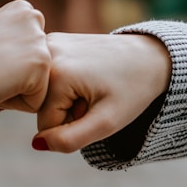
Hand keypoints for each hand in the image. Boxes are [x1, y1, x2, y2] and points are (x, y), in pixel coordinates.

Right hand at [0, 0, 50, 116]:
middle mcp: (33, 18)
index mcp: (21, 10)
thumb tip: (24, 62)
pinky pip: (36, 102)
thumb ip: (11, 43)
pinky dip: (14, 105)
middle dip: (14, 81)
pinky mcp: (40, 64)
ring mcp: (38, 40)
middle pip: (39, 70)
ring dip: (13, 93)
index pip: (31, 55)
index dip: (6, 69)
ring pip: (39, 86)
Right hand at [33, 32, 171, 151]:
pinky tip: (84, 75)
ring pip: (42, 94)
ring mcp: (47, 44)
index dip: (72, 125)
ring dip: (64, 98)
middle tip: (93, 97)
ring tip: (90, 86)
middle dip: (65, 111)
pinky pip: (45, 79)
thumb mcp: (107, 123)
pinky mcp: (50, 42)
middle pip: (40, 107)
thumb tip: (36, 144)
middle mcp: (45, 54)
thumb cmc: (132, 90)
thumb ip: (70, 140)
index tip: (94, 107)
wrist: (150, 56)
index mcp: (55, 74)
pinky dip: (62, 83)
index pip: (45, 125)